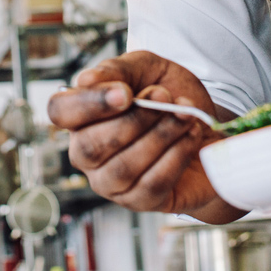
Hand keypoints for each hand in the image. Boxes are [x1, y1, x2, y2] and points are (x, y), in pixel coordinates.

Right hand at [47, 50, 241, 221]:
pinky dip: (177, 154)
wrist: (211, 123)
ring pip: (123, 168)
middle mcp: (88, 153)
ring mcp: (111, 183)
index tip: (125, 93)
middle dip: (135, 119)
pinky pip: (152, 184)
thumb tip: (85, 80)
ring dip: (162, 134)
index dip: (89, 104)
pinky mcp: (141, 202)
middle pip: (89, 147)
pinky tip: (192, 134)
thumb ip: (118, 70)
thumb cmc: (171, 95)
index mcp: (83, 116)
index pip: (59, 112)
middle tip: (165, 96)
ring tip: (186, 112)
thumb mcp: (148, 68)